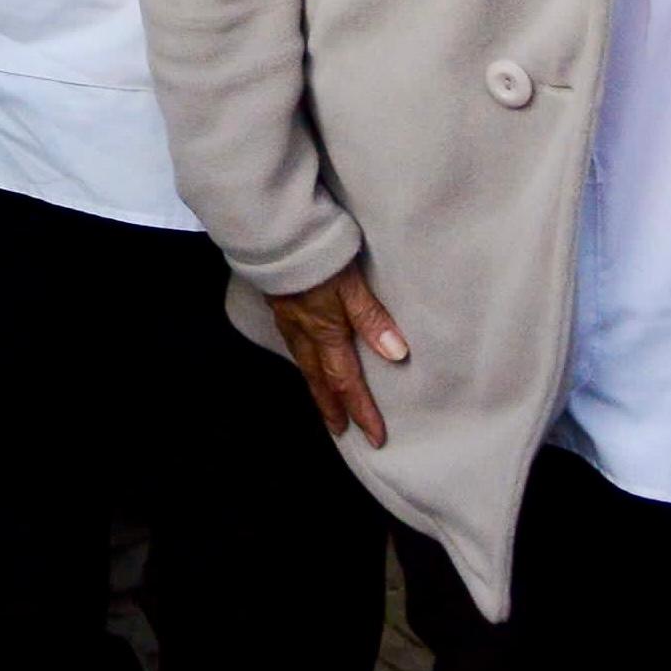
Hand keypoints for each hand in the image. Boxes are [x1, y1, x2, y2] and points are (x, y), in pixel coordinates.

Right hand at [268, 257, 408, 447]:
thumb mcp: (351, 283)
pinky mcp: (279, 303)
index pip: (347, 382)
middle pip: (320, 380)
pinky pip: (293, 344)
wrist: (274, 233)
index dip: (362, 411)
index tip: (375, 438)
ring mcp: (288, 319)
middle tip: (341, 430)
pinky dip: (304, 361)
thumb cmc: (317, 255)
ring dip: (317, 387)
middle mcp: (304, 333)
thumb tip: (396, 355)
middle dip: (332, 408)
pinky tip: (307, 356)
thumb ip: (371, 317)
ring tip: (325, 401)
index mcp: (325, 332)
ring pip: (304, 364)